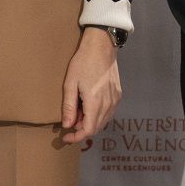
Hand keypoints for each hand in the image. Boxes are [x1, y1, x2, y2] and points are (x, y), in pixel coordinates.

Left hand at [61, 28, 121, 144]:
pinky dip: (98, 115)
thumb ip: (68, 106)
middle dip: (81, 129)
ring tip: (77, 112)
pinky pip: (108, 113)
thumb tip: (67, 125)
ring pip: (103, 121)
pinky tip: (88, 107)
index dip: (77, 137)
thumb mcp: (70, 83)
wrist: (101, 47)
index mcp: (95, 102)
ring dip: (90, 122)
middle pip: (96, 128)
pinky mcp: (118, 95)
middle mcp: (108, 104)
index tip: (66, 137)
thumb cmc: (83, 62)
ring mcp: (116, 100)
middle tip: (69, 121)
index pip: (89, 130)